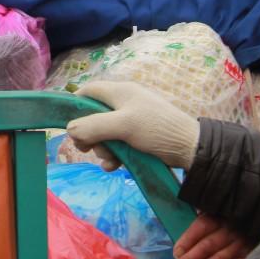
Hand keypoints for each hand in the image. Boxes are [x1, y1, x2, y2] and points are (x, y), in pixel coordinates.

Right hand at [65, 81, 200, 169]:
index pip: (90, 91)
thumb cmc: (156, 129)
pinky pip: (117, 145)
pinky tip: (115, 167)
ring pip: (105, 134)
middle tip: (88, 148)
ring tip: (111, 159)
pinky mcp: (139, 138)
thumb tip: (69, 130)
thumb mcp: (123, 126)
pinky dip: (114, 156)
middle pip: (94, 116)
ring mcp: (132, 122)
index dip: (76, 105)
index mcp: (120, 92)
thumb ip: (94, 126)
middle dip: (90, 134)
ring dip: (103, 148)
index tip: (70, 124)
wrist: (190, 148)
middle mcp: (124, 104)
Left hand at [173, 213, 250, 258]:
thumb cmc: (225, 224)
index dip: (186, 241)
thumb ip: (198, 222)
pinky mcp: (248, 258)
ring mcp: (240, 245)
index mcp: (219, 217)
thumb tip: (182, 241)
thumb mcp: (212, 216)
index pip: (200, 228)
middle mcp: (230, 230)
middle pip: (207, 246)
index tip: (176, 254)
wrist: (253, 225)